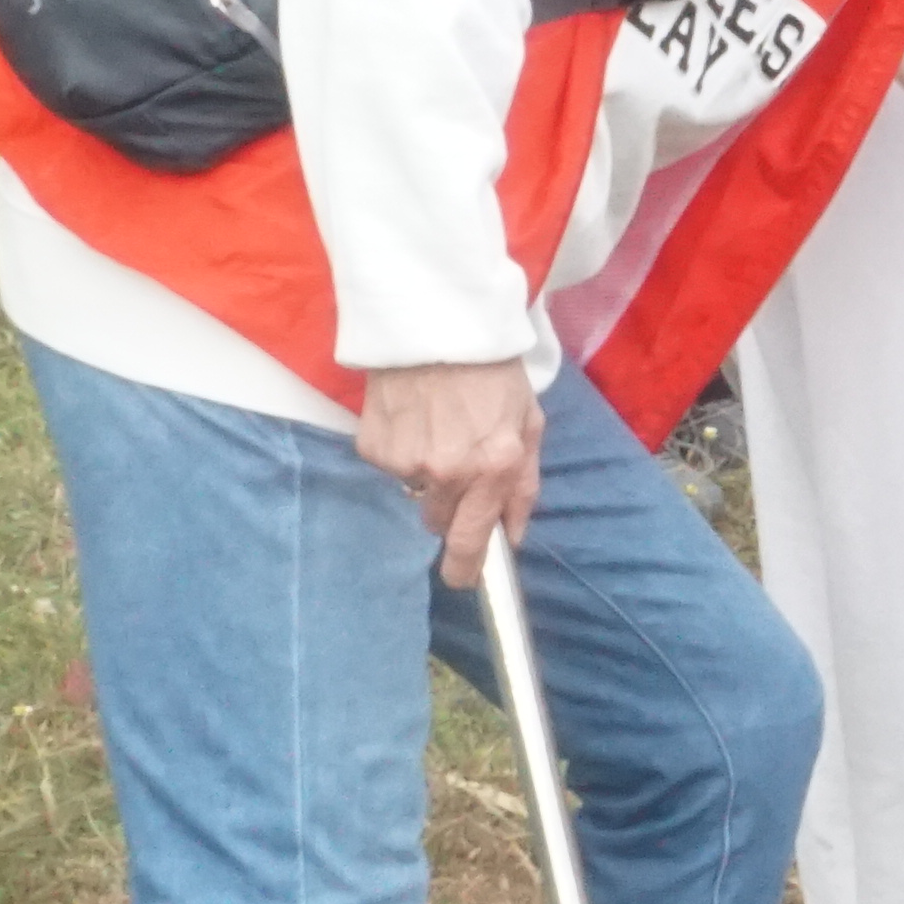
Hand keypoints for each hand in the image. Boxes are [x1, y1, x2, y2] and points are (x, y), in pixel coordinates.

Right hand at [356, 359, 540, 582]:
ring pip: (415, 493)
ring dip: (426, 474)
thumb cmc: (492, 370)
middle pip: (440, 523)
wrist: (435, 322)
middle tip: (456, 465)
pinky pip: (390, 467)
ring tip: (436, 427)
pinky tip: (412, 415)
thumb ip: (524, 485)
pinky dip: (400, 448)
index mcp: (494, 469)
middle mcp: (450, 474)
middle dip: (450, 506)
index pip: (472, 541)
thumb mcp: (529, 422)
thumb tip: (512, 536)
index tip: (462, 580)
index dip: (466, 569)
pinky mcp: (374, 448)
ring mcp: (407, 463)